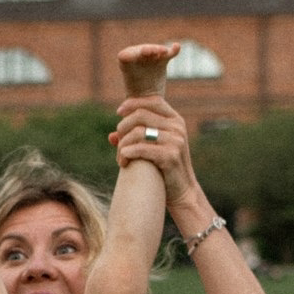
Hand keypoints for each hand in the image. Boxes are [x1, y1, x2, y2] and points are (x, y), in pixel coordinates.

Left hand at [109, 94, 200, 208]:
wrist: (182, 192)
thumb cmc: (164, 170)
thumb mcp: (151, 150)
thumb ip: (134, 140)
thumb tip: (111, 136)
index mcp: (175, 120)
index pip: (153, 101)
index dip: (134, 103)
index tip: (118, 112)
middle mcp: (177, 127)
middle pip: (140, 115)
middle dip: (123, 128)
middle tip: (118, 144)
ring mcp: (175, 140)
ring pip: (138, 132)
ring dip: (123, 145)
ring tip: (120, 159)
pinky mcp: (171, 156)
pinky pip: (141, 149)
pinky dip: (127, 153)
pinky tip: (123, 162)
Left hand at [115, 40, 180, 99]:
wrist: (145, 100)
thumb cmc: (134, 103)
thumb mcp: (129, 105)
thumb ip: (127, 104)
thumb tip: (120, 113)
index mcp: (127, 67)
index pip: (124, 56)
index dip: (129, 55)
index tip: (131, 57)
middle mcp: (138, 59)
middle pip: (141, 50)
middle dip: (147, 50)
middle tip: (151, 53)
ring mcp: (151, 58)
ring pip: (155, 50)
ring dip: (158, 49)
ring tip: (163, 52)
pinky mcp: (163, 59)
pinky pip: (168, 53)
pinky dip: (173, 50)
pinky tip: (176, 47)